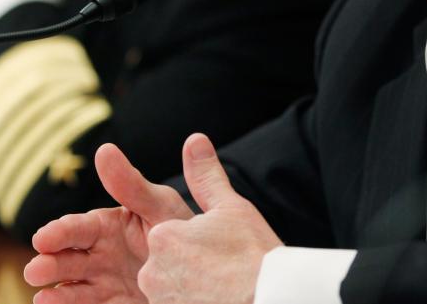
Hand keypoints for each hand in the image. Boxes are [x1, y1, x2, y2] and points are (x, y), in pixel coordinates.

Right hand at [24, 143, 193, 303]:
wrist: (206, 271)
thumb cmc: (182, 230)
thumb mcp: (159, 205)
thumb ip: (131, 185)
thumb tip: (103, 149)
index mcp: (109, 226)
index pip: (80, 228)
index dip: (60, 232)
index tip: (43, 238)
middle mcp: (101, 254)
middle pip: (69, 258)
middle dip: (51, 263)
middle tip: (34, 270)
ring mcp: (105, 282)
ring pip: (74, 286)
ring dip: (57, 291)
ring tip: (40, 297)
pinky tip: (51, 303)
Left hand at [138, 134, 282, 303]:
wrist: (273, 298)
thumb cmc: (255, 257)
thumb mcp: (233, 208)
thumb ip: (206, 176)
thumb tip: (194, 140)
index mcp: (164, 236)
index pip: (172, 241)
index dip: (200, 249)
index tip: (223, 257)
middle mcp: (153, 272)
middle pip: (169, 271)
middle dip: (193, 276)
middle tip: (226, 278)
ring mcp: (161, 303)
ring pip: (173, 296)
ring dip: (194, 296)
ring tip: (226, 295)